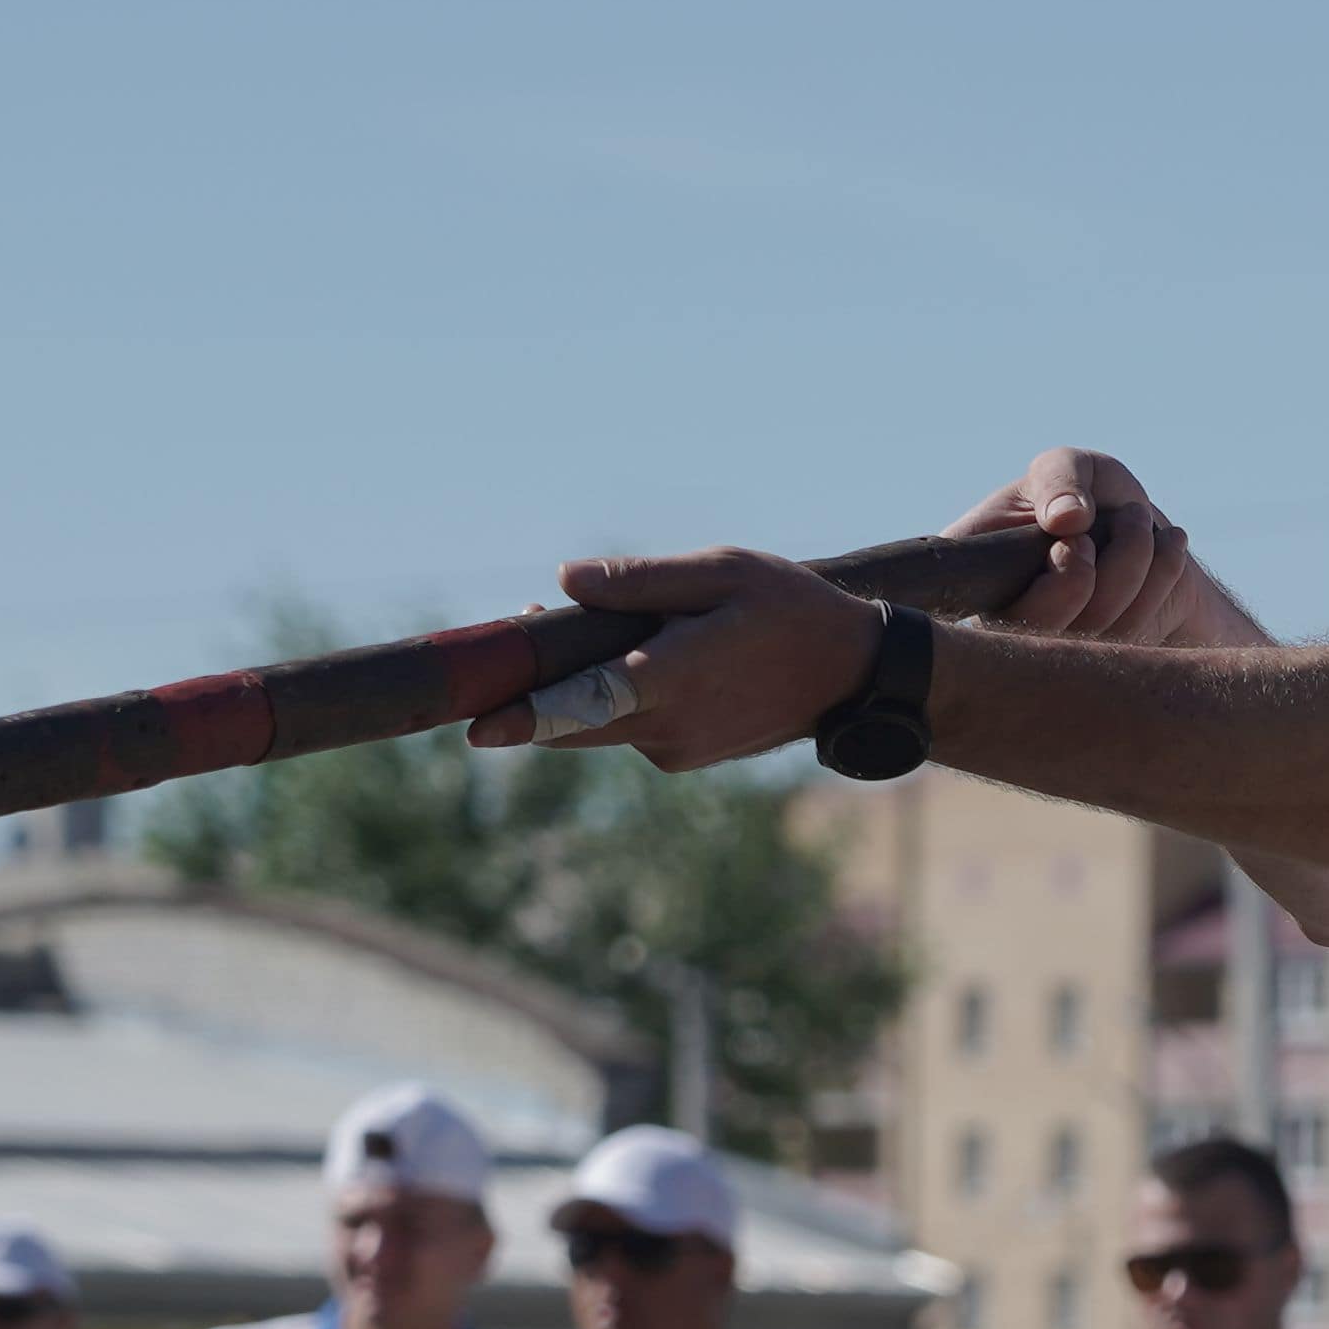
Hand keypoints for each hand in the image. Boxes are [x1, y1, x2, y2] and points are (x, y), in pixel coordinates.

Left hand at [464, 548, 883, 764]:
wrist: (851, 675)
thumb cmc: (789, 609)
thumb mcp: (722, 571)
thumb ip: (641, 580)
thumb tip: (564, 580)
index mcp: (675, 678)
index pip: (585, 702)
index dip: (526, 714)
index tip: (477, 724)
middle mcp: (669, 726)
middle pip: (570, 724)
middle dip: (527, 693)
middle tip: (507, 644)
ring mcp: (675, 750)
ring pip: (595, 724)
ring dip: (570, 688)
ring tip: (572, 628)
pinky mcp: (682, 757)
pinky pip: (625, 726)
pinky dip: (610, 697)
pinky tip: (634, 655)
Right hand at [944, 449, 1230, 649]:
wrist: (1140, 532)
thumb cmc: (1088, 495)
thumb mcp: (1068, 467)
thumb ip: (1057, 478)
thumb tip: (1065, 519)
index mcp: (972, 577)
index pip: (959, 605)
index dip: (1032, 579)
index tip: (1072, 532)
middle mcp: (1002, 627)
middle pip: (1038, 626)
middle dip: (1087, 566)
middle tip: (1103, 522)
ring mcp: (1052, 657)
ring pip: (1095, 629)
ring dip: (1133, 557)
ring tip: (1136, 519)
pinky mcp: (1103, 666)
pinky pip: (1136, 631)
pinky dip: (1162, 574)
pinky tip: (1168, 543)